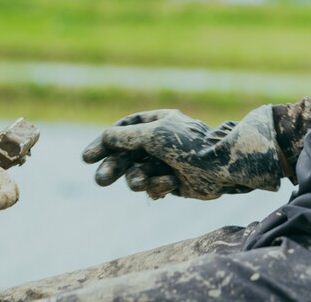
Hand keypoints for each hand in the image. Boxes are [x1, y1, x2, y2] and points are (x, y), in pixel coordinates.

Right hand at [82, 106, 281, 199]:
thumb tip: (105, 136)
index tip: (88, 157)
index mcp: (156, 122)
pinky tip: (168, 185)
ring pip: (138, 173)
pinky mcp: (174, 183)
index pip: (123, 130)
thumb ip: (127, 138)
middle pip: (127, 155)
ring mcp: (166, 162)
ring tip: (141, 183)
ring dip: (136, 179)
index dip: (104, 143)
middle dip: (113, 167)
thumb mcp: (153, 136)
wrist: (222, 168)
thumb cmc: (188, 145)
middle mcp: (160, 141)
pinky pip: (154, 187)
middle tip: (100, 180)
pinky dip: (158, 187)